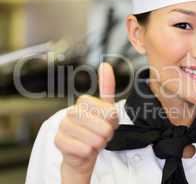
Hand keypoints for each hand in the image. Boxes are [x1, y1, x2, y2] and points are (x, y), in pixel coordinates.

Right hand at [54, 63, 117, 182]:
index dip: (112, 121)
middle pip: (104, 127)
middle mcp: (71, 111)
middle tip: (100, 135)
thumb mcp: (107, 109)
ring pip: (95, 140)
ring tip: (92, 142)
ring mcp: (63, 126)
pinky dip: (89, 153)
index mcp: (83, 101)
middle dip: (106, 135)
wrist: (83, 152)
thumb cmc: (96, 129)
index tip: (107, 122)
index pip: (110, 112)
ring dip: (98, 145)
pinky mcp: (58, 141)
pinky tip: (84, 150)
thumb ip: (106, 88)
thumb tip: (105, 65)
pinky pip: (84, 150)